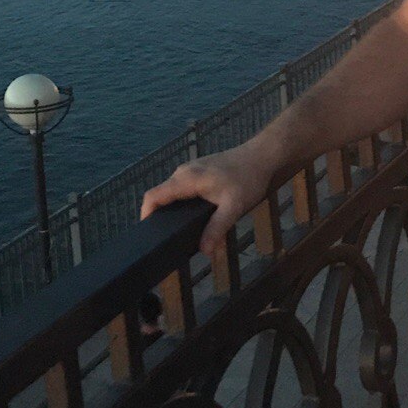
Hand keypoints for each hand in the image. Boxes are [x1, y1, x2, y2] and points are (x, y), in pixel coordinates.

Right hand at [140, 140, 274, 261]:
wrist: (262, 155)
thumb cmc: (248, 178)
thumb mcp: (234, 207)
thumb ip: (217, 229)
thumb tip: (205, 252)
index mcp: (186, 179)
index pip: (153, 196)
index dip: (145, 214)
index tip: (148, 234)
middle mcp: (183, 172)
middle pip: (162, 196)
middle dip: (163, 218)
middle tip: (169, 241)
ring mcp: (191, 170)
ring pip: (174, 193)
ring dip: (177, 212)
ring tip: (184, 233)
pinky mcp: (199, 172)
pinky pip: (184, 189)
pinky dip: (186, 204)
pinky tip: (199, 218)